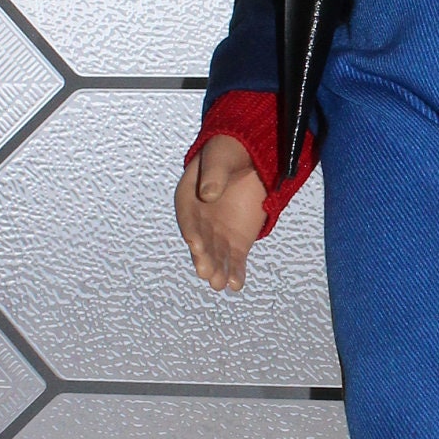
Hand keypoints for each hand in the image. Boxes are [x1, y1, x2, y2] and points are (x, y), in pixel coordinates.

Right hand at [174, 132, 267, 291]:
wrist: (250, 158)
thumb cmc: (230, 153)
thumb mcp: (221, 156)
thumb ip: (214, 175)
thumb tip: (208, 194)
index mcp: (189, 197)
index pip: (188, 217)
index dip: (192, 231)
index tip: (195, 244)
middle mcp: (200, 221)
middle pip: (201, 241)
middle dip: (204, 257)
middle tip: (207, 273)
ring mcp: (218, 233)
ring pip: (216, 255)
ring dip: (218, 269)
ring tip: (222, 284)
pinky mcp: (236, 241)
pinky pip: (234, 259)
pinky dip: (235, 272)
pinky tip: (236, 285)